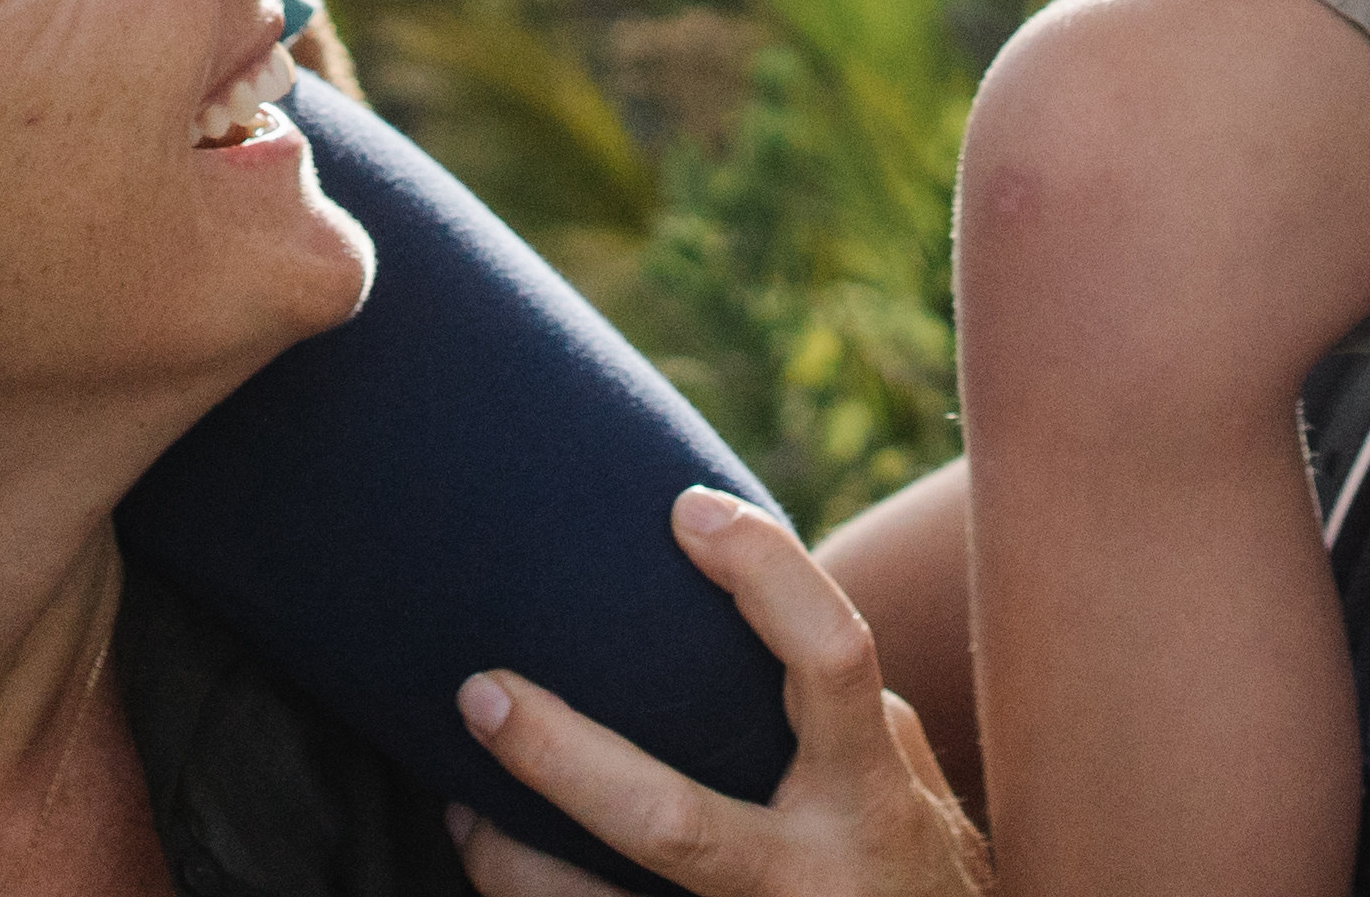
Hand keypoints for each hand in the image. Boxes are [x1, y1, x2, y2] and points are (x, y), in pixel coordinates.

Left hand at [448, 487, 987, 896]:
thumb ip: (830, 698)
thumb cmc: (907, 864)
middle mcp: (809, 875)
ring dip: (515, 861)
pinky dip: (537, 896)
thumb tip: (739, 573)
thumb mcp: (895, 772)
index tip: (685, 511)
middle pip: (673, 825)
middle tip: (482, 691)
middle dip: (565, 760)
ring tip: (461, 804)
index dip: (766, 574)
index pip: (832, 659)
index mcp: (868, 793)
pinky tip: (498, 857)